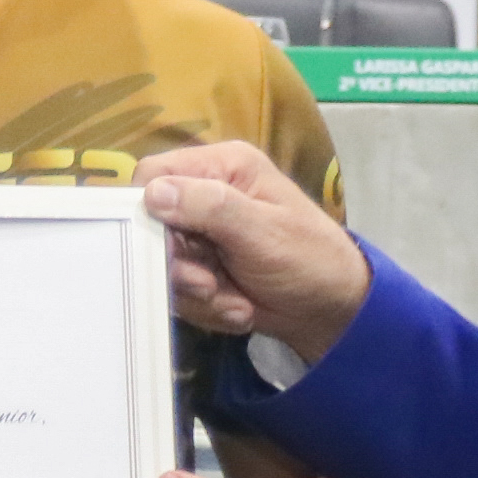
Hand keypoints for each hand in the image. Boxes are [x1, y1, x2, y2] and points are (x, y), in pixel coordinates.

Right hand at [137, 141, 370, 362]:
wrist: (329, 311)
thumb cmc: (308, 258)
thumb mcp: (261, 229)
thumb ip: (209, 207)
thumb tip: (152, 194)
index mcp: (223, 167)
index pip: (153, 175)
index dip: (148, 210)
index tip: (164, 244)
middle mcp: (205, 196)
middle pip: (151, 227)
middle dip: (180, 266)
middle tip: (209, 284)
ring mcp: (201, 236)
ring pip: (163, 266)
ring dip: (198, 293)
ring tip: (236, 300)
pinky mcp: (200, 269)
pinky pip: (179, 291)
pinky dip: (207, 306)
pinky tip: (239, 307)